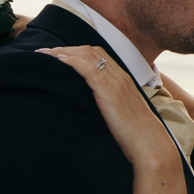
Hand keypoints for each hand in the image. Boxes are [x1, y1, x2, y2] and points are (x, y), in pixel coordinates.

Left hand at [36, 46, 177, 171]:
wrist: (149, 144)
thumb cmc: (136, 135)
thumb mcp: (122, 114)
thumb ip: (110, 105)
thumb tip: (96, 110)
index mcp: (124, 80)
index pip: (99, 55)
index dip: (77, 51)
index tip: (58, 55)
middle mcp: (120, 76)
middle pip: (91, 51)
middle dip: (66, 48)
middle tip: (45, 53)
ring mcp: (115, 82)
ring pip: (87, 55)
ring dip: (63, 52)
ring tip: (44, 55)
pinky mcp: (109, 91)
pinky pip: (88, 68)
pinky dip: (72, 61)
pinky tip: (58, 60)